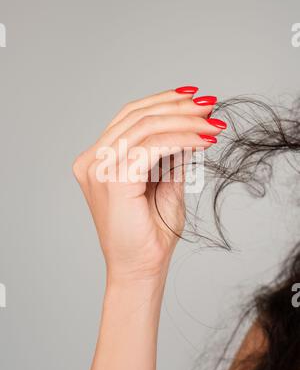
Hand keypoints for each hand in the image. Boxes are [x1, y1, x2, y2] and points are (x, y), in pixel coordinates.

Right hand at [73, 87, 224, 283]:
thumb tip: (192, 123)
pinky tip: (204, 141)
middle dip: (178, 107)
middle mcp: (92, 161)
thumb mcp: (164, 183)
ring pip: (145, 127)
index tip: (195, 98)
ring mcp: (98, 169)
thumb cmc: (150, 233)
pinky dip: (181, 139)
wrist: (141, 271)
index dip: (163, 101)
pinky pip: (151, 147)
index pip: (130, 118)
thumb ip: (171, 154)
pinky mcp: (113, 180)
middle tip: (210, 106)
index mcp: (98, 160)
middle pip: (137, 116)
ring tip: (213, 124)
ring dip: (184, 121)